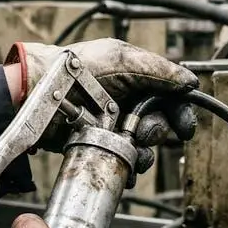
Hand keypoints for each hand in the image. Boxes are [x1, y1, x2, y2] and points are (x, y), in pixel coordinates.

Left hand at [6, 39, 198, 170]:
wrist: (38, 95)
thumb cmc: (73, 70)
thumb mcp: (122, 61)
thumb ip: (160, 70)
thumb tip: (190, 82)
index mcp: (135, 78)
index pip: (169, 97)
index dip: (180, 112)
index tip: (185, 126)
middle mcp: (126, 102)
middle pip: (159, 124)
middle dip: (156, 131)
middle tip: (143, 132)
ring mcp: (112, 125)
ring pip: (144, 146)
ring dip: (144, 153)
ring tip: (130, 148)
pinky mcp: (99, 145)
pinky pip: (124, 161)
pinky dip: (129, 167)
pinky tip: (125, 166)